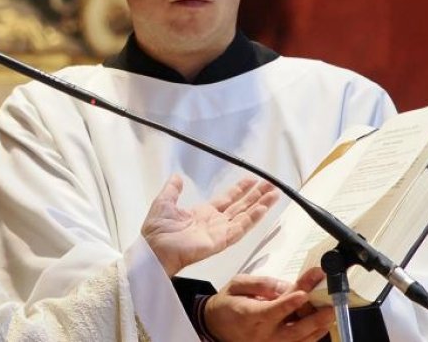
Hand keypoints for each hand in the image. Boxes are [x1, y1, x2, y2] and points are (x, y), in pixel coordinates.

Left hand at [142, 175, 276, 274]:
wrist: (153, 250)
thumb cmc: (156, 232)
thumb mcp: (164, 203)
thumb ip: (173, 190)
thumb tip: (176, 176)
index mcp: (202, 214)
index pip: (226, 199)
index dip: (239, 190)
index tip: (251, 180)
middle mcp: (214, 223)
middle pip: (240, 206)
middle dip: (256, 195)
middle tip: (271, 184)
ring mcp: (219, 232)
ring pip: (245, 216)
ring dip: (260, 205)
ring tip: (274, 193)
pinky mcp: (221, 241)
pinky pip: (240, 228)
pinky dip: (252, 218)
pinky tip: (263, 208)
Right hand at [202, 268, 334, 341]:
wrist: (216, 326)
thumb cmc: (228, 304)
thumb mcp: (237, 285)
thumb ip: (261, 284)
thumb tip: (286, 285)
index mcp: (248, 314)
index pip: (272, 310)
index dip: (289, 303)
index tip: (303, 293)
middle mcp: (261, 333)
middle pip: (292, 330)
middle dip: (314, 319)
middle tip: (330, 307)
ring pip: (299, 340)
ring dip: (317, 329)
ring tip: (330, 315)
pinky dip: (311, 337)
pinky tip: (321, 326)